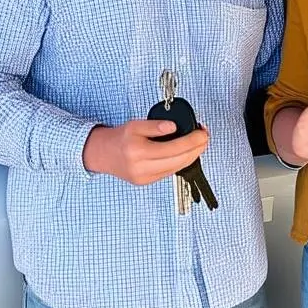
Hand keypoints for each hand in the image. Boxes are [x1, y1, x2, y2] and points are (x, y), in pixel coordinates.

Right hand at [82, 120, 209, 183]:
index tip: (203, 133)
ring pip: (177, 168)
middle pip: (179, 160)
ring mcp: (144, 178)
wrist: (103, 154)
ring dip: (191, 156)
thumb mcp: (135, 124)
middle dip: (197, 149)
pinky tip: (186, 153)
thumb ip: (155, 125)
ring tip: (198, 144)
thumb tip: (174, 127)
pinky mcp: (146, 182)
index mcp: (138, 151)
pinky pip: (169, 172)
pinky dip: (180, 162)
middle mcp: (141, 167)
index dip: (193, 141)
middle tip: (205, 138)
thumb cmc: (120, 138)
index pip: (174, 148)